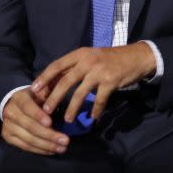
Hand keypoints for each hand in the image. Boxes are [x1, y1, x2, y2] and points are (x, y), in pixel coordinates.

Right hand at [1, 88, 69, 155]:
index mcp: (19, 98)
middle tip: (65, 140)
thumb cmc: (35, 98)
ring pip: (28, 139)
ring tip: (62, 148)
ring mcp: (7, 126)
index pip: (28, 107)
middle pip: (30, 126)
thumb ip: (51, 93)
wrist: (16, 105)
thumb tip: (63, 94)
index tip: (50, 122)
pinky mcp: (8, 137)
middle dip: (49, 135)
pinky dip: (39, 150)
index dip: (38, 115)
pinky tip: (52, 151)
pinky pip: (25, 146)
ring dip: (47, 145)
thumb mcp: (42, 91)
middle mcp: (10, 112)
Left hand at [30, 43, 155, 123]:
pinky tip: (93, 117)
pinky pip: (100, 99)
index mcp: (81, 53)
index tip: (33, 90)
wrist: (138, 57)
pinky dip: (96, 110)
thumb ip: (75, 67)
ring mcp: (100, 71)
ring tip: (68, 119)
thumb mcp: (92, 57)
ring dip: (72, 108)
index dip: (44, 78)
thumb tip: (54, 82)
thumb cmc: (112, 58)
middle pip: (65, 81)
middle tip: (45, 111)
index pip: (57, 65)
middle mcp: (89, 61)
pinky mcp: (111, 81)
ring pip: (80, 93)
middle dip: (53, 98)